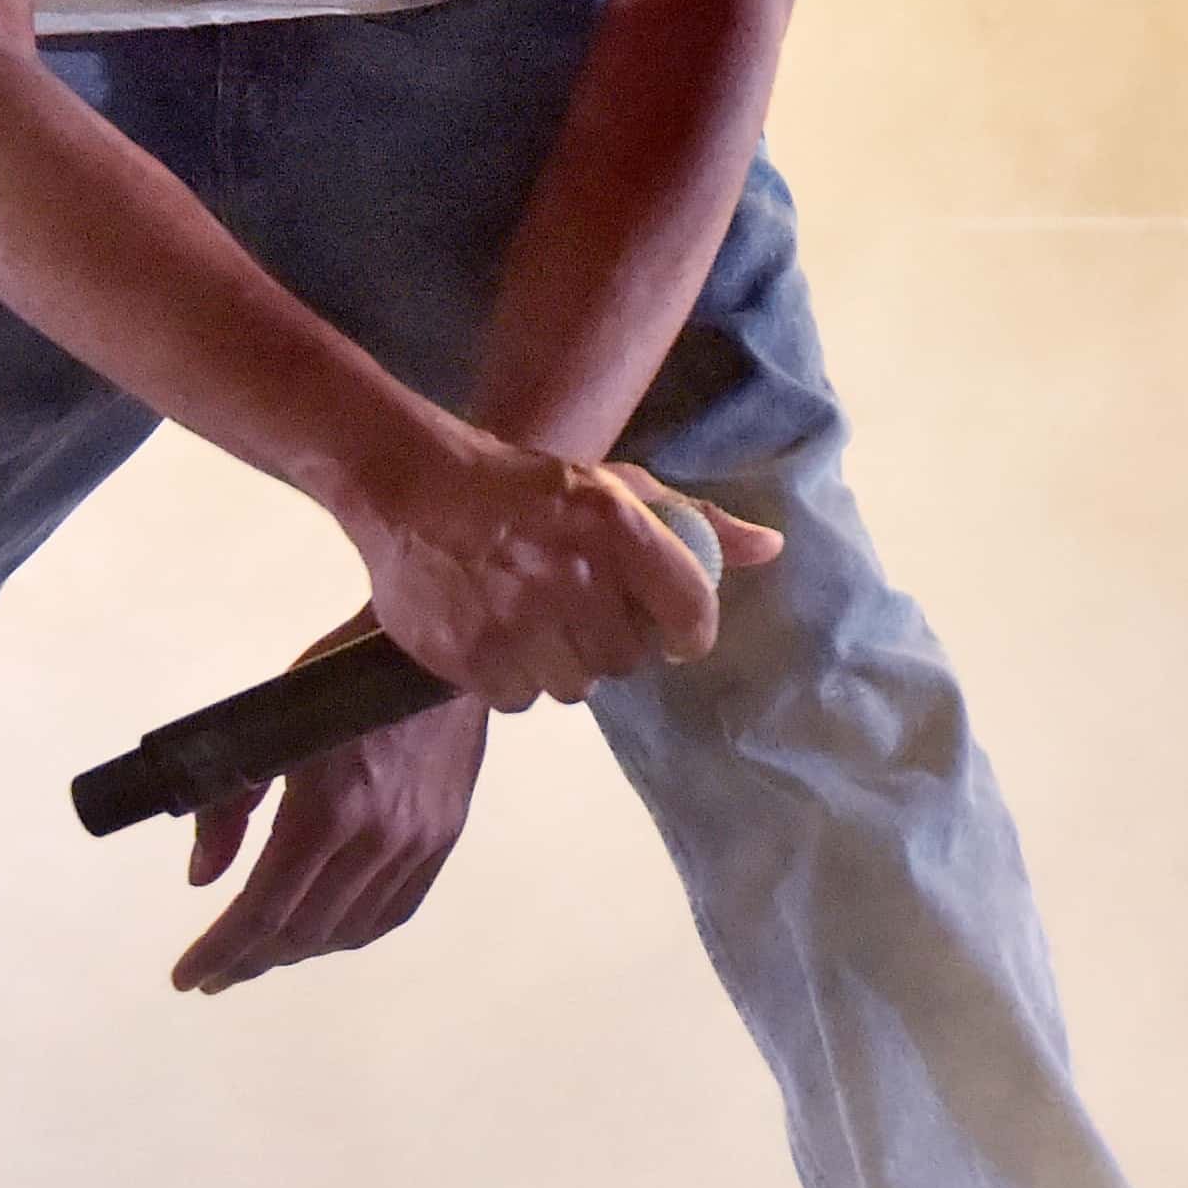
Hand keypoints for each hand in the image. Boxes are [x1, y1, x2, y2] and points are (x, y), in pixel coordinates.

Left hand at [170, 611, 485, 994]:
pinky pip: (394, 911)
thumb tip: (202, 879)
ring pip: (348, 930)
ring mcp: (416, 842)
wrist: (434, 646)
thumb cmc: (339, 676)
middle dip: (250, 959)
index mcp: (325, 809)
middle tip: (216, 972)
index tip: (187, 976)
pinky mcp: (444, 836)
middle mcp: (375, 838)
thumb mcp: (267, 728)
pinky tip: (326, 933)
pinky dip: (352, 933)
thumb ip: (228, 804)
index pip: (262, 909)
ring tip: (263, 953)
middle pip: (302, 930)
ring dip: (297, 951)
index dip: (220, 950)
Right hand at [343, 432, 783, 708]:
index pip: (689, 609)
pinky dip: (515, 678)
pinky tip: (500, 637)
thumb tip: (772, 549)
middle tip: (585, 612)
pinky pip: (521, 700)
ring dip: (564, 663)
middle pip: (629, 658)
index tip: (675, 632)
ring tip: (539, 622)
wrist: (415, 489)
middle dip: (614, 641)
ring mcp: (517, 621)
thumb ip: (697, 522)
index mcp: (617, 524)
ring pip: (576, 686)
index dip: (689, 631)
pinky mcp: (471, 657)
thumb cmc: (530, 488)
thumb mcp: (619, 487)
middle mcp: (573, 575)